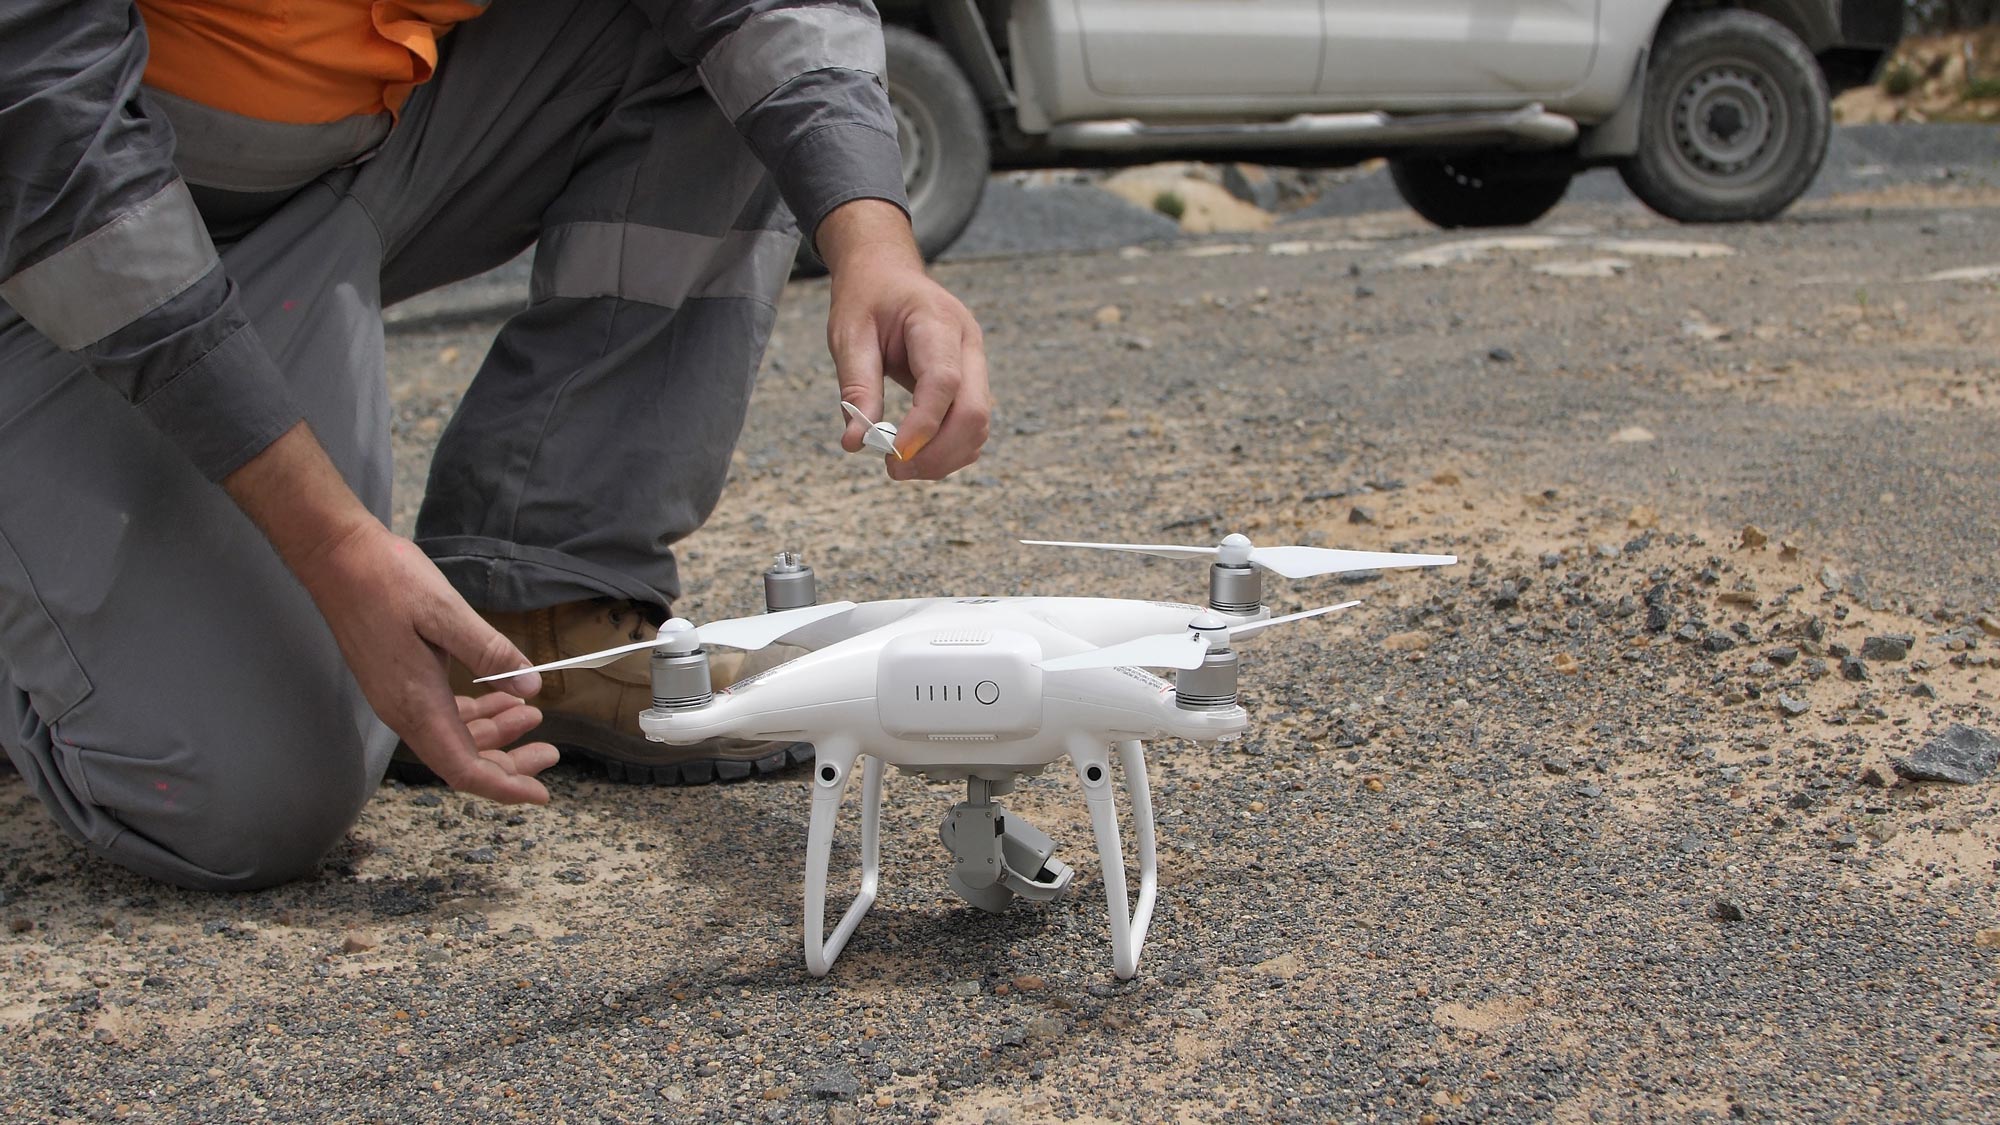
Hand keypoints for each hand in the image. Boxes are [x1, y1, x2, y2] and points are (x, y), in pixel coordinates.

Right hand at [223, 424, 555, 803]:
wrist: (336, 559)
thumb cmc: (387, 582)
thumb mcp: (447, 614)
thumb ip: (492, 655)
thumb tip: (531, 689)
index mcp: (416, 704)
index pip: (464, 768)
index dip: (504, 787)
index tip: (540, 795)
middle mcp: (404, 711)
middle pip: (462, 760)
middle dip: (508, 764)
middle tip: (550, 754)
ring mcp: (399, 698)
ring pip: (454, 738)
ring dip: (495, 735)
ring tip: (534, 718)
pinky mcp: (399, 681)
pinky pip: (442, 715)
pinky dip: (476, 714)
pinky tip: (502, 698)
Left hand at [818, 199, 990, 480]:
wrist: (887, 274)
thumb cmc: (867, 299)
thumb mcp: (849, 334)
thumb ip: (856, 386)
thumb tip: (856, 442)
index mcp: (938, 320)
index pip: (944, 381)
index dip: (923, 425)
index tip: (892, 455)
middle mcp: (969, 344)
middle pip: (974, 411)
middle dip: (937, 452)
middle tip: (893, 470)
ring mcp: (977, 364)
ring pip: (979, 427)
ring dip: (944, 458)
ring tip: (899, 466)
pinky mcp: (973, 384)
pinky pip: (973, 428)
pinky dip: (949, 451)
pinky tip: (917, 454)